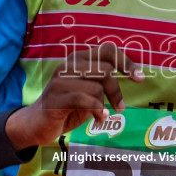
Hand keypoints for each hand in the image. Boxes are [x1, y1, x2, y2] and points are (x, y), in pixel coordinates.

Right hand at [5, 43, 143, 148]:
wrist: (36, 124)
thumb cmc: (67, 107)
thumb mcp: (89, 91)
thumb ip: (103, 81)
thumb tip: (133, 74)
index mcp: (79, 60)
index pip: (108, 50)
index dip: (126, 62)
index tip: (139, 78)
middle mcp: (69, 65)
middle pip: (105, 70)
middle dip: (116, 91)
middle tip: (120, 107)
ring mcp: (60, 81)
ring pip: (97, 86)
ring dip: (104, 105)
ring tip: (101, 115)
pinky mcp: (55, 98)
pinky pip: (84, 100)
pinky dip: (96, 110)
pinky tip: (98, 118)